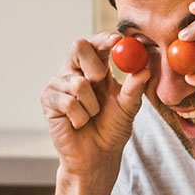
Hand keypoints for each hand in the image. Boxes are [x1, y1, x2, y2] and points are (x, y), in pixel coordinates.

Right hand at [39, 33, 148, 179]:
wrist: (97, 156)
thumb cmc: (112, 129)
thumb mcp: (128, 107)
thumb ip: (135, 88)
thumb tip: (146, 69)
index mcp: (95, 68)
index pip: (96, 44)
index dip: (105, 38)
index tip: (118, 39)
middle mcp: (75, 72)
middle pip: (78, 47)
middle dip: (94, 65)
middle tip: (101, 81)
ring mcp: (59, 84)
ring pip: (78, 82)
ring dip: (92, 105)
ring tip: (91, 116)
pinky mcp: (48, 99)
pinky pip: (68, 101)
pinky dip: (80, 117)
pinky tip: (78, 124)